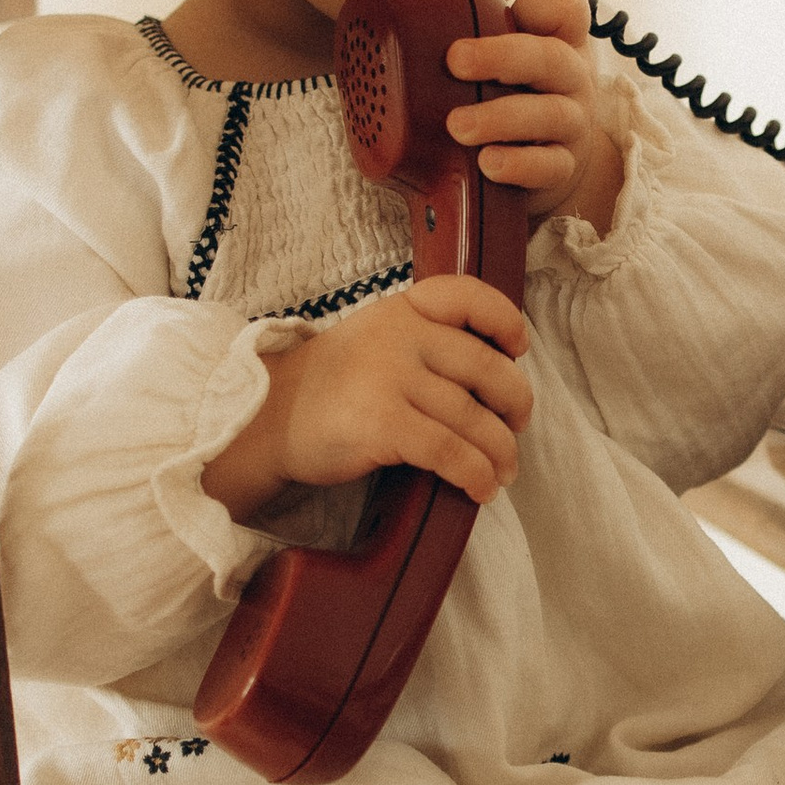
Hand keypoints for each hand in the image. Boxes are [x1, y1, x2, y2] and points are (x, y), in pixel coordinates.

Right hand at [202, 279, 532, 521]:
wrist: (267, 418)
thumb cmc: (331, 387)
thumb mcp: (374, 339)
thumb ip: (425, 342)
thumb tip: (495, 376)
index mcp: (402, 310)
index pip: (468, 295)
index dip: (505, 319)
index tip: (517, 348)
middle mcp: (400, 336)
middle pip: (486, 368)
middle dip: (515, 404)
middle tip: (516, 428)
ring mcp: (390, 378)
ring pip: (473, 418)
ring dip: (499, 454)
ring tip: (502, 474)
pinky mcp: (383, 423)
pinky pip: (450, 452)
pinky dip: (475, 474)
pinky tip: (479, 489)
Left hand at [444, 0, 625, 232]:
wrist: (552, 157)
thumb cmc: (524, 93)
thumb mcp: (514, 55)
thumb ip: (482, 27)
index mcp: (559, 42)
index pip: (567, 8)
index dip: (547, 3)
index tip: (512, 7)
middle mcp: (572, 79)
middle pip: (551, 59)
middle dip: (501, 57)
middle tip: (455, 61)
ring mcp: (571, 125)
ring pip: (550, 115)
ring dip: (500, 118)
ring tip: (458, 126)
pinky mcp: (562, 167)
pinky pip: (549, 167)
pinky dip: (518, 165)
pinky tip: (488, 163)